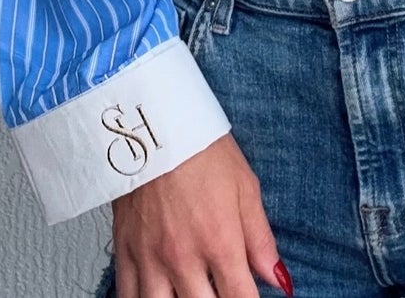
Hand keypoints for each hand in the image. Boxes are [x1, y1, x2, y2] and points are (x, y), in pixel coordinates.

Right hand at [111, 131, 292, 296]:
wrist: (154, 123)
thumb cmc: (202, 149)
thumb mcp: (245, 188)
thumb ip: (261, 240)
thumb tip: (279, 279)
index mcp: (220, 242)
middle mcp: (184, 258)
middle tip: (222, 292)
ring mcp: (151, 258)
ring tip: (193, 292)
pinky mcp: (125, 250)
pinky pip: (127, 295)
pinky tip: (158, 295)